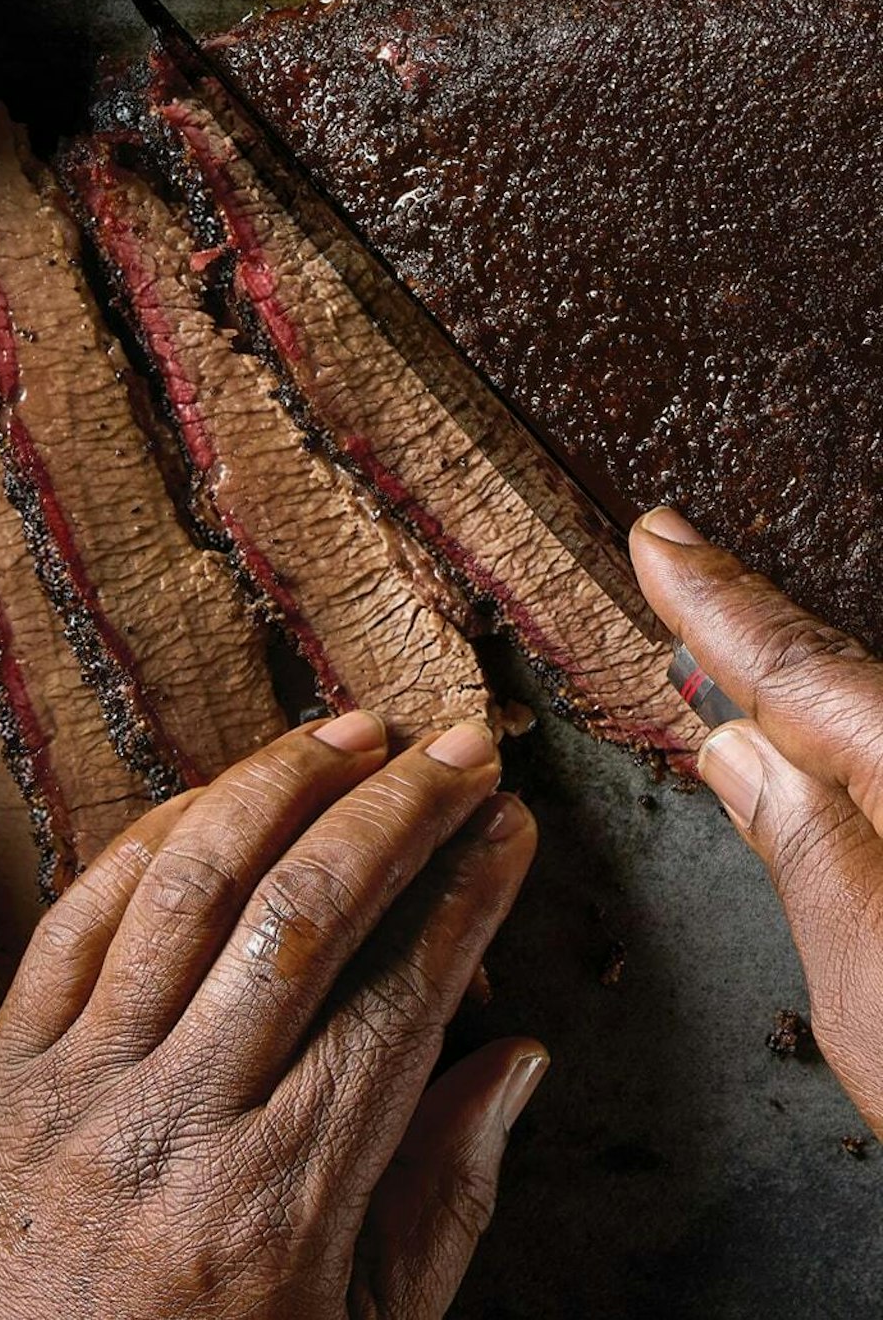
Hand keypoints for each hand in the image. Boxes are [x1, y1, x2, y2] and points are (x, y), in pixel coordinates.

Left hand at [0, 712, 543, 1318]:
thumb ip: (441, 1206)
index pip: (397, 1003)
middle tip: (462, 748)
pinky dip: (156, 836)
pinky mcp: (2, 1067)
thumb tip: (517, 1058)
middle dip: (398, 812)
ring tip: (355, 732)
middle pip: (303, 918)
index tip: (508, 828)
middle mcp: (175, 1124)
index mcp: (278, 1208)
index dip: (466, 898)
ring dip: (280, 788)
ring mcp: (76, 1084)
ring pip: (189, 888)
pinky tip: (222, 795)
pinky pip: (78, 914)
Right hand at [631, 508, 882, 1135]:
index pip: (807, 670)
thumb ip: (804, 844)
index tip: (663, 540)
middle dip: (764, 634)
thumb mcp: (870, 984)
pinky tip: (830, 767)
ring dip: (815, 697)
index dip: (721, 602)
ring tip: (736, 668)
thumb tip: (739, 744)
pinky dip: (862, 757)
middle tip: (687, 575)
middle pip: (858, 687)